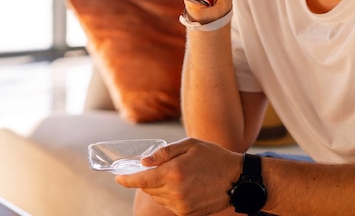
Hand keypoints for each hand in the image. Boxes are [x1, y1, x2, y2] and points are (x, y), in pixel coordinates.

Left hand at [115, 138, 241, 215]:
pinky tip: (184, 185)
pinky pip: (170, 204)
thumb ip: (164, 153)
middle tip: (154, 168)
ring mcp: (181, 205)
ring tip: (176, 175)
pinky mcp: (187, 213)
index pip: (140, 179)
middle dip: (147, 179)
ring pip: (158, 197)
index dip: (126, 179)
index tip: (118, 177)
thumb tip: (143, 162)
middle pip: (148, 188)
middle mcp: (174, 192)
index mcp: (173, 172)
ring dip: (159, 187)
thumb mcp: (190, 145)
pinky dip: (170, 195)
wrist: (237, 179)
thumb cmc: (213, 157)